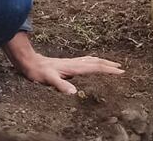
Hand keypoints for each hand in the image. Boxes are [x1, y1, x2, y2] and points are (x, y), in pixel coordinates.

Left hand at [6, 34, 124, 93]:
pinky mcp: (68, 64)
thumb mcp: (49, 80)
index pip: (95, 67)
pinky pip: (85, 61)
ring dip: (103, 62)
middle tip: (121, 68)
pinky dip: (94, 62)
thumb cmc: (39, 72)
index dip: (108, 70)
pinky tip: (91, 64)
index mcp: (74, 67)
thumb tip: (74, 92)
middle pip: (96, 62)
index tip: (120, 71)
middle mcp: (75, 63)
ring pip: (91, 60)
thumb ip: (61, 85)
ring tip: (111, 65)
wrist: (30, 62)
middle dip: (109, 65)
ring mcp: (72, 62)